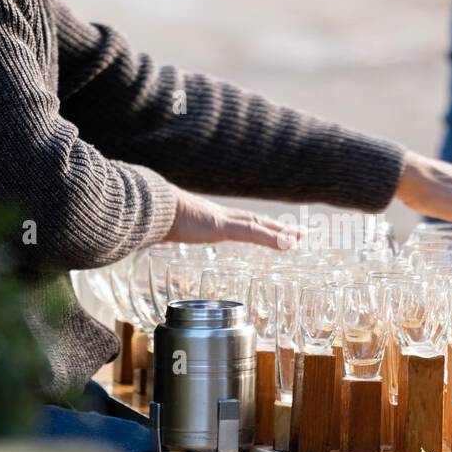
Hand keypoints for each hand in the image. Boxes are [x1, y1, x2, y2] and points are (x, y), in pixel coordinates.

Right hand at [164, 186, 303, 248]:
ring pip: (258, 225)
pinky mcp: (221, 225)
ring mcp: (222, 219)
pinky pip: (252, 232)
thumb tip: (163, 234)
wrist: (149, 208)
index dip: (263, 227)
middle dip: (279, 228)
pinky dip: (271, 237)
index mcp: (213, 219)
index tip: (279, 232)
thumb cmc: (157, 218)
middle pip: (258, 221)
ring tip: (301, 238)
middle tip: (302, 234)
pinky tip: (288, 244)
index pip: (245, 222)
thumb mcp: (169, 228)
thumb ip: (173, 230)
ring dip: (280, 232)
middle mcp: (222, 216)